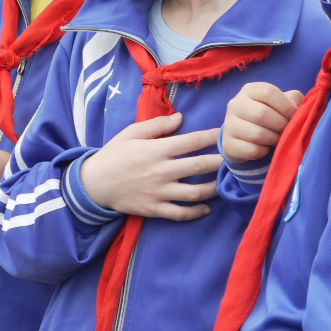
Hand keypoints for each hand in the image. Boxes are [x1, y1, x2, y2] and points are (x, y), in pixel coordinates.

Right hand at [78, 114, 222, 220]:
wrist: (94, 183)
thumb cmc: (113, 154)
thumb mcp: (131, 133)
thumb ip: (157, 125)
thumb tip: (181, 118)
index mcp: (156, 149)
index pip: (192, 141)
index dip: (212, 137)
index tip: (225, 134)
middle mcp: (161, 171)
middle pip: (200, 166)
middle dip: (222, 161)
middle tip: (236, 158)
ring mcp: (159, 192)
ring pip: (196, 192)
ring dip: (215, 187)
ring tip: (225, 182)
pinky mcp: (155, 209)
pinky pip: (181, 213)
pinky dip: (197, 211)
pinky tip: (207, 207)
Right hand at [219, 83, 305, 163]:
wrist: (246, 136)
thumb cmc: (270, 116)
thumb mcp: (282, 103)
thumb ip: (293, 100)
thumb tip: (297, 108)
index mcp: (250, 90)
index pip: (268, 92)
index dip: (286, 106)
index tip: (294, 116)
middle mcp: (235, 104)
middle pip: (262, 114)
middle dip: (280, 125)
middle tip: (285, 130)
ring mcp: (228, 124)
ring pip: (257, 134)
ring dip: (274, 139)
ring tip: (276, 138)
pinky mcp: (228, 144)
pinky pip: (252, 150)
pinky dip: (264, 152)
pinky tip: (264, 147)